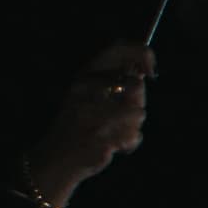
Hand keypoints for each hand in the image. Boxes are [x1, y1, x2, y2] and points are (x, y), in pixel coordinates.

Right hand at [24, 41, 152, 207]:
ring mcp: (93, 114)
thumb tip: (144, 74)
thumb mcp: (87, 97)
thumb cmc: (78, 127)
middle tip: (124, 118)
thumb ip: (113, 83)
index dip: (142, 54)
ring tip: (114, 133)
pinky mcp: (102, 137)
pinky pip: (134, 136)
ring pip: (139, 113)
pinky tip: (114, 146)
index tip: (151, 70)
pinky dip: (130, 143)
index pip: (117, 48)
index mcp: (83, 77)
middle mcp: (86, 90)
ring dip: (133, 126)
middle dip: (138, 103)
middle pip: (136, 85)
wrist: (55, 160)